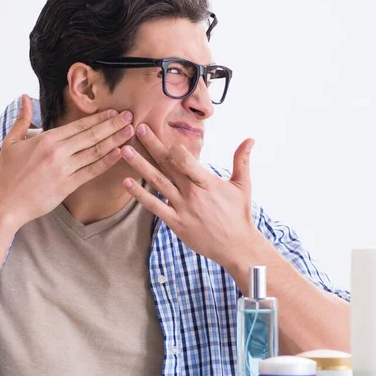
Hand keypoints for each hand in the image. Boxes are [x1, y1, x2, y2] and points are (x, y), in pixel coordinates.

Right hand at [0, 94, 133, 229]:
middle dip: (113, 124)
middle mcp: (57, 152)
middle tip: (130, 116)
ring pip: (95, 151)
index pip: (78, 125)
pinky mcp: (68, 186)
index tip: (113, 111)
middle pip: (91, 135)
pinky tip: (120, 153)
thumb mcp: (11, 142)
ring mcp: (64, 169)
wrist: (4, 203)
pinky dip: (107, 161)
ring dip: (115, 140)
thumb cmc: (7, 173)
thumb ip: (22, 119)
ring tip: (130, 131)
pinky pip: (92, 171)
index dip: (98, 118)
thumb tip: (24, 97)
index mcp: (46, 139)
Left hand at [120, 124, 260, 269]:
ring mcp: (182, 208)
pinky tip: (126, 183)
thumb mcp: (243, 185)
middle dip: (153, 145)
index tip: (164, 132)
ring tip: (125, 150)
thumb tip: (250, 139)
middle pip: (168, 164)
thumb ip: (242, 160)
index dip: (173, 146)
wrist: (237, 246)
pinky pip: (154, 206)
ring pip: (157, 182)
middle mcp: (192, 193)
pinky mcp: (175, 222)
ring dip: (140, 165)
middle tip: (139, 128)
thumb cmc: (239, 214)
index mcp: (207, 182)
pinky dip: (139, 195)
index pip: (186, 159)